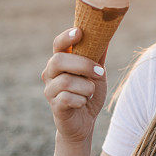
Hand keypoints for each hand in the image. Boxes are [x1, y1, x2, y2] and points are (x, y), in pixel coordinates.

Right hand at [40, 27, 108, 143]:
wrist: (84, 122)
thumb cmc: (89, 93)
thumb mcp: (97, 73)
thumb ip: (98, 55)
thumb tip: (106, 33)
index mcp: (61, 61)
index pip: (58, 44)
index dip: (66, 37)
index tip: (79, 32)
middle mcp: (50, 73)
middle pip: (59, 60)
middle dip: (83, 65)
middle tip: (100, 73)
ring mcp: (50, 90)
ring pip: (66, 81)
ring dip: (86, 87)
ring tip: (91, 93)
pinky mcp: (55, 106)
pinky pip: (67, 98)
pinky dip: (81, 100)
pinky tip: (83, 102)